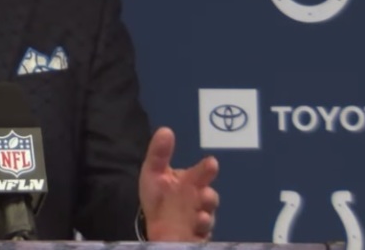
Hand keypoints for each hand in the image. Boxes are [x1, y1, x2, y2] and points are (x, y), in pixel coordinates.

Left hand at [138, 126, 218, 241]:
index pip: (202, 173)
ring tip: (196, 215)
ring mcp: (201, 217)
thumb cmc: (156, 198)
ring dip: (204, 214)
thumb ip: (159, 153)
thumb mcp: (153, 173)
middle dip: (208, 196)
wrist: (156, 228)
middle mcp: (198, 198)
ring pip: (208, 215)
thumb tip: (165, 130)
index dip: (206, 169)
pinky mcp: (200, 234)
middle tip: (203, 194)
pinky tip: (193, 226)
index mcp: (190, 181)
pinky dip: (199, 230)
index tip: (211, 163)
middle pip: (210, 196)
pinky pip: (204, 233)